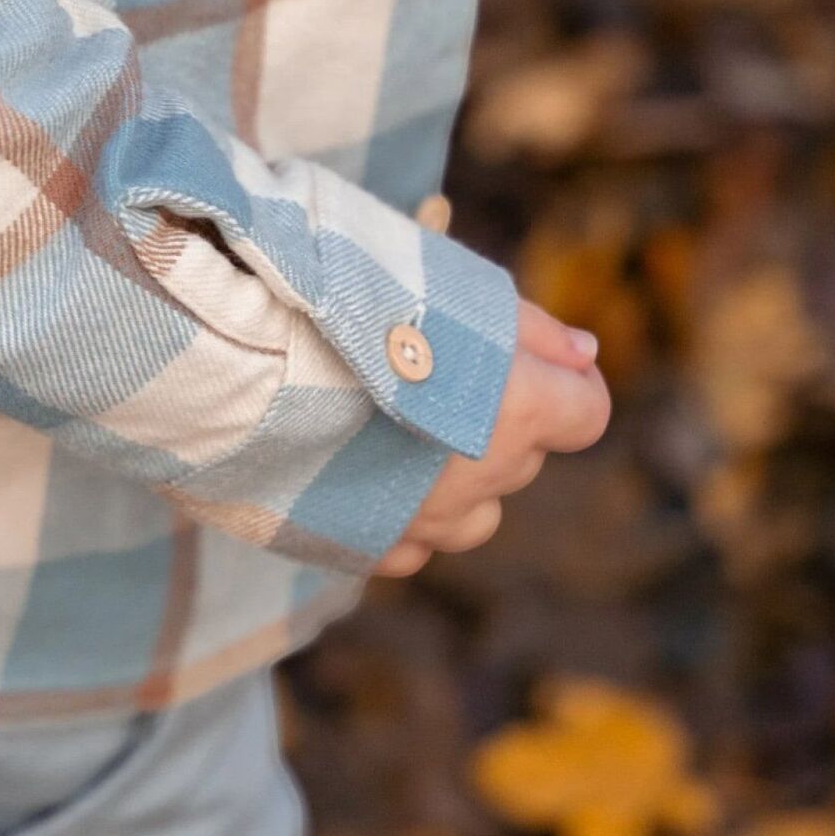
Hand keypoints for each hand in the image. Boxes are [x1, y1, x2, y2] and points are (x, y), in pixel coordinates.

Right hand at [377, 300, 610, 576]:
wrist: (247, 357)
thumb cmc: (355, 307)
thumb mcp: (455, 288)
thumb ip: (532, 330)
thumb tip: (586, 357)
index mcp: (516, 412)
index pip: (586, 415)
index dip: (569, 388)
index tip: (538, 367)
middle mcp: (480, 479)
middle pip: (522, 459)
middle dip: (499, 423)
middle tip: (433, 377)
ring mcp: (423, 522)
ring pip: (474, 516)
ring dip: (459, 482)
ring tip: (401, 436)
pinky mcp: (365, 547)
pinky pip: (408, 547)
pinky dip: (400, 516)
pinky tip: (362, 474)